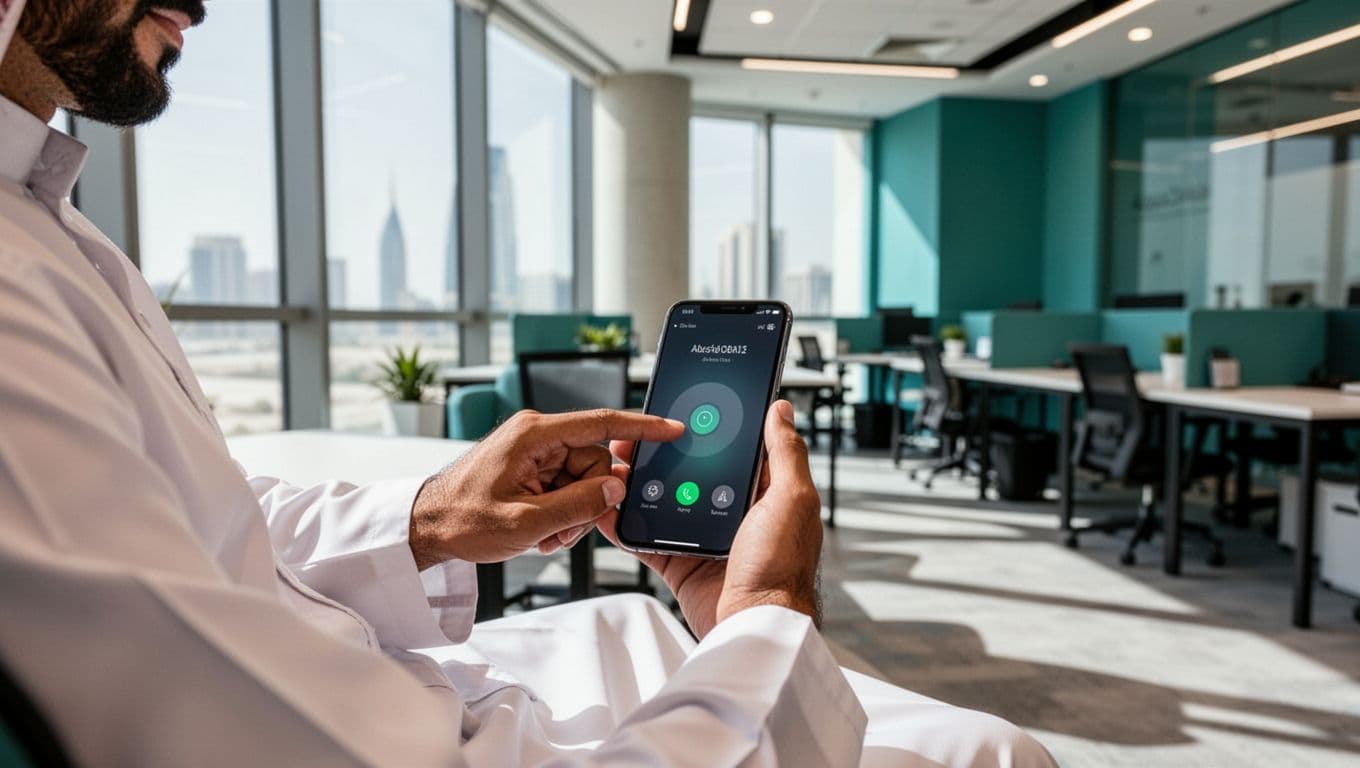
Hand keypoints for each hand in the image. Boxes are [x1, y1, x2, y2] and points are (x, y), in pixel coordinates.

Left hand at [409, 409, 684, 569]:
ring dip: (572, 513)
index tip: (672, 429)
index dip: (642, 428)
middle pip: (596, 462)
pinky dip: (560, 512)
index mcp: (535, 434)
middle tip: (562, 532)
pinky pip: (566, 486)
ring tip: (543, 534)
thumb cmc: (461, 520)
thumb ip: (576, 505)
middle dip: (588, 500)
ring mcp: (535, 451)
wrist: (426, 527)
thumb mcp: (524, 522)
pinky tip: (538, 529)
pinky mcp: (532, 466)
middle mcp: (537, 435)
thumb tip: (615, 488)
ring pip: (584, 479)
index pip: (602, 423)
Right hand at [597, 400, 822, 638]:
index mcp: (764, 493)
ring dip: (639, 484)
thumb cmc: (782, 568)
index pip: (734, 449)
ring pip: (665, 500)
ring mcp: (706, 538)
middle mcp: (735, 512)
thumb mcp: (791, 500)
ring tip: (616, 465)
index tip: (683, 410)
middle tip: (636, 437)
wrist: (754, 626)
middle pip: (693, 471)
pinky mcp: (682, 563)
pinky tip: (610, 508)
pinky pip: (648, 538)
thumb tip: (781, 410)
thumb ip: (785, 453)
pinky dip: (627, 525)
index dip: (709, 429)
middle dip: (663, 454)